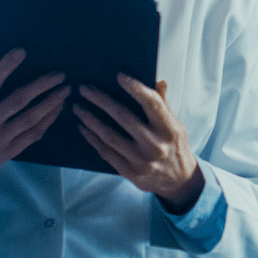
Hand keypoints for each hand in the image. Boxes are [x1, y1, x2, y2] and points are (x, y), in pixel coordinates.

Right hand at [0, 48, 69, 194]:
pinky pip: (33, 134)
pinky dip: (48, 120)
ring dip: (51, 103)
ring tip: (65, 90)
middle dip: (42, 85)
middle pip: (19, 100)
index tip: (22, 51)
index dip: (6, 65)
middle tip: (60, 74)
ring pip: (30, 118)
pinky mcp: (9, 152)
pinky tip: (58, 108)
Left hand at [74, 75, 203, 213]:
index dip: (136, 88)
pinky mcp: (130, 173)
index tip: (119, 76)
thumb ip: (164, 104)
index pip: (152, 104)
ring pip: (110, 136)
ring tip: (78, 107)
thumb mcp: (177, 125)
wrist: (179, 181)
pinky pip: (106, 153)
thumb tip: (157, 81)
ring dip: (91, 119)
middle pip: (124, 118)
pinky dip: (92, 138)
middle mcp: (156, 145)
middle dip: (101, 100)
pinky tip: (82, 127)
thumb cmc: (175, 146)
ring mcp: (141, 161)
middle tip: (85, 88)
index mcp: (170, 129)